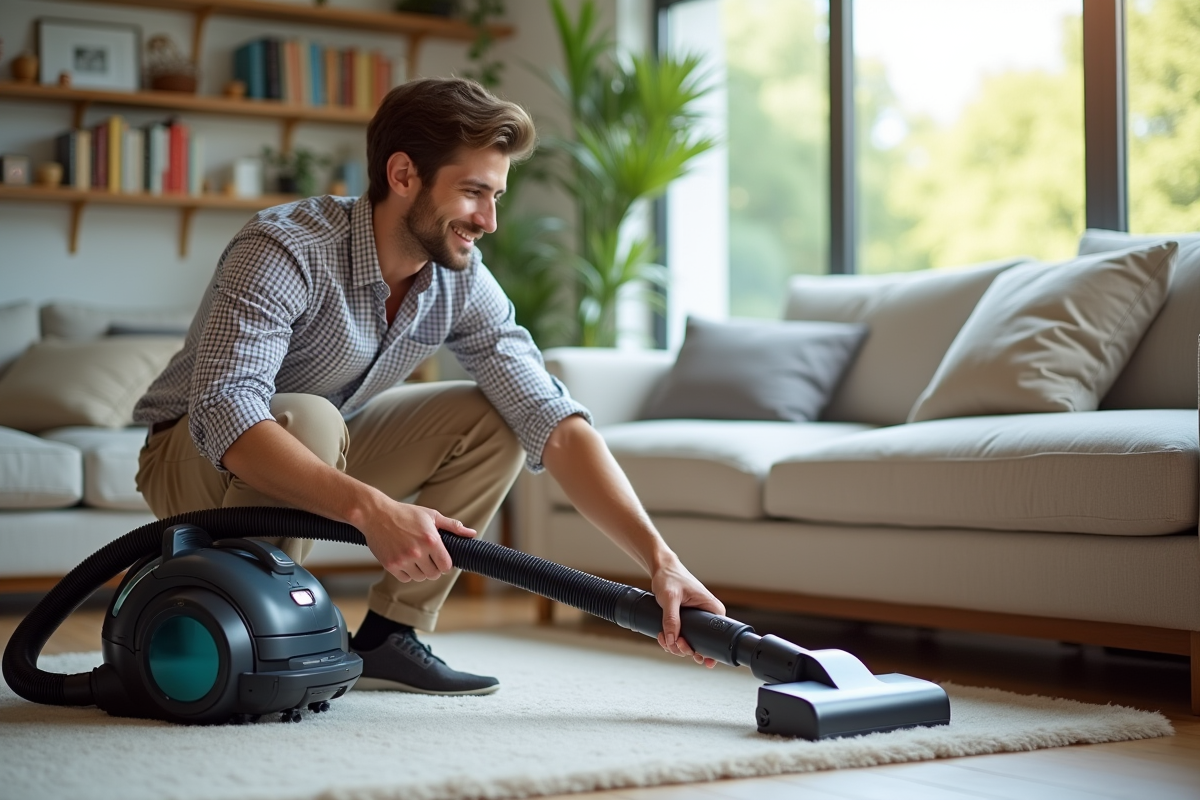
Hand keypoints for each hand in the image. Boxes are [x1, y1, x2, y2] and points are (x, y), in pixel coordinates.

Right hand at [360, 499, 475, 582]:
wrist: (376, 514)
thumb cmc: (405, 513)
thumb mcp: (431, 515)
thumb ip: (453, 526)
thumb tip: (472, 534)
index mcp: (431, 540)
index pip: (446, 566)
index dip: (445, 564)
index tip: (441, 560)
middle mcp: (418, 552)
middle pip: (434, 574)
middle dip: (433, 568)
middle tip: (428, 558)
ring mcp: (403, 560)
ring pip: (420, 578)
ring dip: (420, 571)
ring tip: (416, 558)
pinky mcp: (390, 565)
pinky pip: (405, 578)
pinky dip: (407, 573)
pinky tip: (405, 560)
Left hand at [650, 556, 725, 667]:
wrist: (662, 569)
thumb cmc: (670, 577)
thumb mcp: (670, 597)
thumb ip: (671, 618)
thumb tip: (672, 640)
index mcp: (712, 609)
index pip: (717, 637)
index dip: (707, 651)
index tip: (694, 654)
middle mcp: (707, 617)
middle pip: (702, 644)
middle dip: (685, 648)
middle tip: (672, 643)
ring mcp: (696, 621)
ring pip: (689, 643)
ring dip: (675, 646)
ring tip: (663, 636)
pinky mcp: (686, 622)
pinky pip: (681, 638)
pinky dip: (670, 641)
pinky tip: (662, 636)